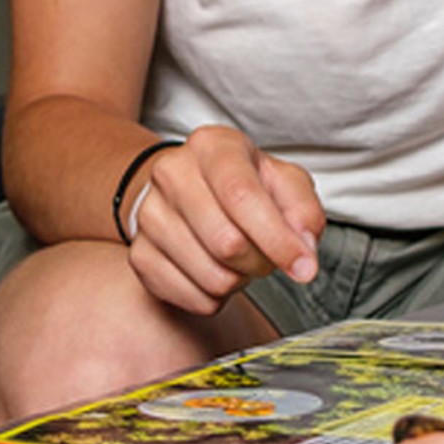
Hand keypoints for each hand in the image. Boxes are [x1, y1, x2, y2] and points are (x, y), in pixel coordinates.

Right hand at [125, 124, 324, 316]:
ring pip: (212, 277)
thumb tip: (304, 248)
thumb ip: (303, 210)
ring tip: (239, 259)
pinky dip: (216, 297)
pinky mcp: (139, 255)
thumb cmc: (241, 185)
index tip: (304, 267)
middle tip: (266, 254)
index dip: (278, 239)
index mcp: (211, 146)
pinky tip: (216, 270)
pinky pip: (193, 298)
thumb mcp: (282, 181)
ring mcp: (149, 215)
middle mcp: (172, 174)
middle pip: (227, 243)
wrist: (186, 189)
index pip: (242, 196)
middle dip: (261, 262)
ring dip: (239, 280)